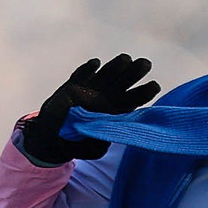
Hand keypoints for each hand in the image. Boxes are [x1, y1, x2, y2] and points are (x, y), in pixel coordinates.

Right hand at [18, 54, 160, 166]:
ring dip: (116, 67)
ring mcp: (89, 90)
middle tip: (145, 64)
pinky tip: (95, 64)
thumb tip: (111, 130)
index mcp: (115, 112)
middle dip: (135, 73)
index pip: (133, 100)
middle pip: (124, 82)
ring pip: (106, 75)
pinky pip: (80, 76)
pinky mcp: (72, 87)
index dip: (144, 92)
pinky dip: (87, 70)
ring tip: (126, 59)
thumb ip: (103, 139)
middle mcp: (105, 98)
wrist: (53, 138)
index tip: (155, 86)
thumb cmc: (77, 144)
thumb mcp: (93, 148)